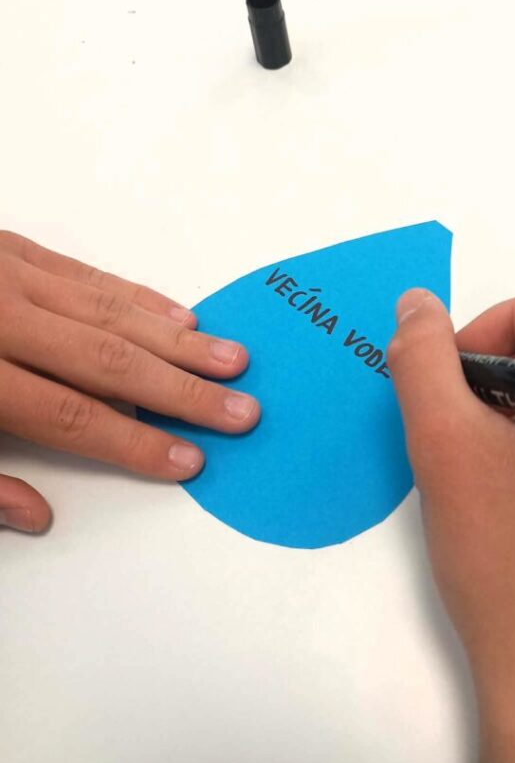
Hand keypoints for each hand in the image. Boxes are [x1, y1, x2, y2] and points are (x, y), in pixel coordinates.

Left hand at [0, 231, 258, 532]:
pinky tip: (181, 314)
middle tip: (242, 411)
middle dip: (181, 390)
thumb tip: (37, 516)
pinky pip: (87, 272)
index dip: (133, 444)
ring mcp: (2, 272)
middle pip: (105, 360)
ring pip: (107, 311)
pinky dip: (138, 296)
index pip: (69, 416)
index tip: (188, 461)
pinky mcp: (7, 245)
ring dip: (175, 339)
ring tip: (231, 361)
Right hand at [388, 284, 514, 762]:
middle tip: (451, 422)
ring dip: (511, 411)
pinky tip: (499, 493)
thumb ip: (424, 362)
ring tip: (470, 462)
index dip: (492, 326)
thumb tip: (418, 304)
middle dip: (497, 371)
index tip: (446, 379)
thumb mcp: (449, 451)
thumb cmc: (513, 567)